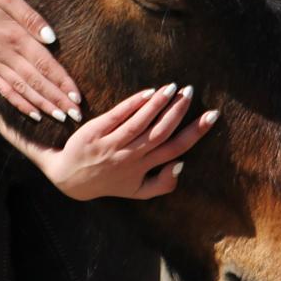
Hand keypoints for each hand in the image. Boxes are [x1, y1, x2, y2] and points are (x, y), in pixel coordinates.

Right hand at [0, 0, 78, 120]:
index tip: (77, 97)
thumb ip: (30, 17)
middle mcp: (5, 55)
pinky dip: (19, 103)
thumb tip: (51, 38)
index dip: (62, 82)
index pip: (45, 64)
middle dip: (57, 100)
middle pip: (37, 82)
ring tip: (59, 117)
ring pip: (22, 90)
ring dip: (42, 105)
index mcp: (15, 36)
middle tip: (76, 115)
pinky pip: (4, 90)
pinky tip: (32, 113)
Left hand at [0, 83, 218, 200]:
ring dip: (159, 104)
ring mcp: (112, 144)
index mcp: (143, 168)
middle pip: (160, 132)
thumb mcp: (137, 192)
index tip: (211, 115)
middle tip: (191, 92)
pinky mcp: (95, 131)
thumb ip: (163, 184)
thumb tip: (182, 165)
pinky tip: (149, 92)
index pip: (174, 148)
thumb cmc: (109, 182)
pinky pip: (118, 115)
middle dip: (178, 111)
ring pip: (141, 122)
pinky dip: (134, 104)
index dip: (194, 132)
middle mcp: (129, 156)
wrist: (69, 179)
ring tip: (174, 87)